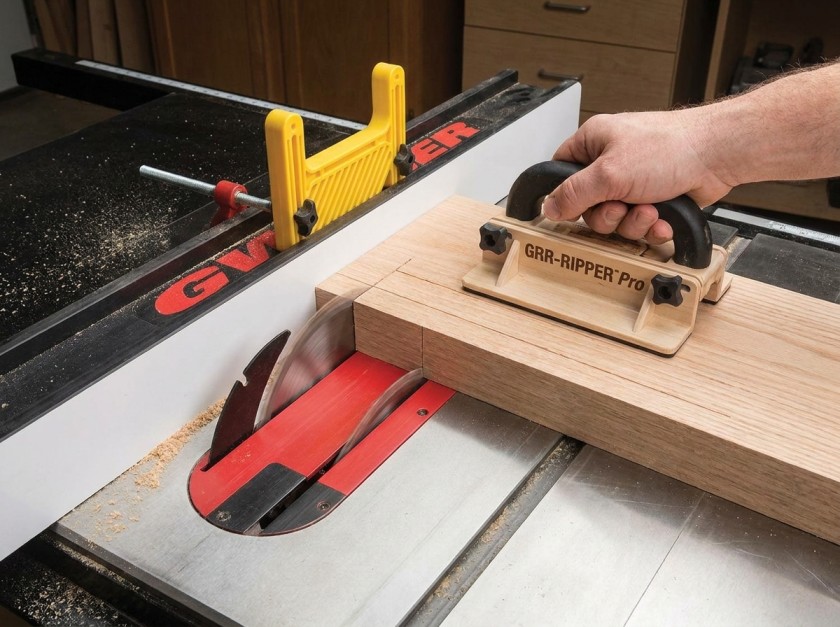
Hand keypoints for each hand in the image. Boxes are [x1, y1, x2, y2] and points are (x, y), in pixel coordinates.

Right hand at [542, 110, 733, 243]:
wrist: (718, 155)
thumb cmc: (671, 147)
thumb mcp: (610, 173)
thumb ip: (574, 193)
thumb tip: (549, 206)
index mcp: (594, 142)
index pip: (561, 173)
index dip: (565, 196)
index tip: (574, 210)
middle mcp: (613, 161)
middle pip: (589, 206)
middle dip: (607, 215)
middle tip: (620, 207)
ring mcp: (635, 181)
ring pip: (616, 219)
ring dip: (632, 222)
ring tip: (649, 210)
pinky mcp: (655, 198)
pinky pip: (640, 224)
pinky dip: (651, 226)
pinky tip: (662, 218)